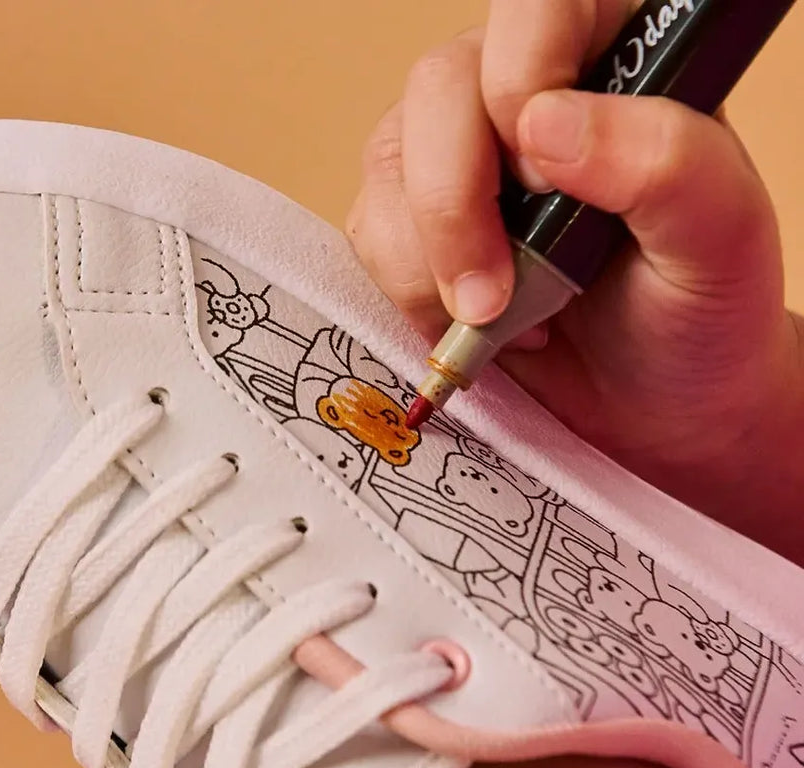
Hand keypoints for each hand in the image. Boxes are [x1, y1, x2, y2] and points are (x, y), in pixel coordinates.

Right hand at [347, 0, 803, 563]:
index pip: (535, 11)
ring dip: (424, 261)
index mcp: (612, 61)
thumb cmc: (695, 320)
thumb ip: (666, 163)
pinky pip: (367, 232)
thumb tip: (542, 123)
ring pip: (387, 165)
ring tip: (498, 320)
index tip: (542, 181)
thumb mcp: (722, 242)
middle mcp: (522, 97)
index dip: (518, 77)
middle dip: (453, 206)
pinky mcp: (413, 224)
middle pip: (437, 90)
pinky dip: (405, 290)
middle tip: (492, 298)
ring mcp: (459, 159)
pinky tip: (470, 324)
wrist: (650, 406)